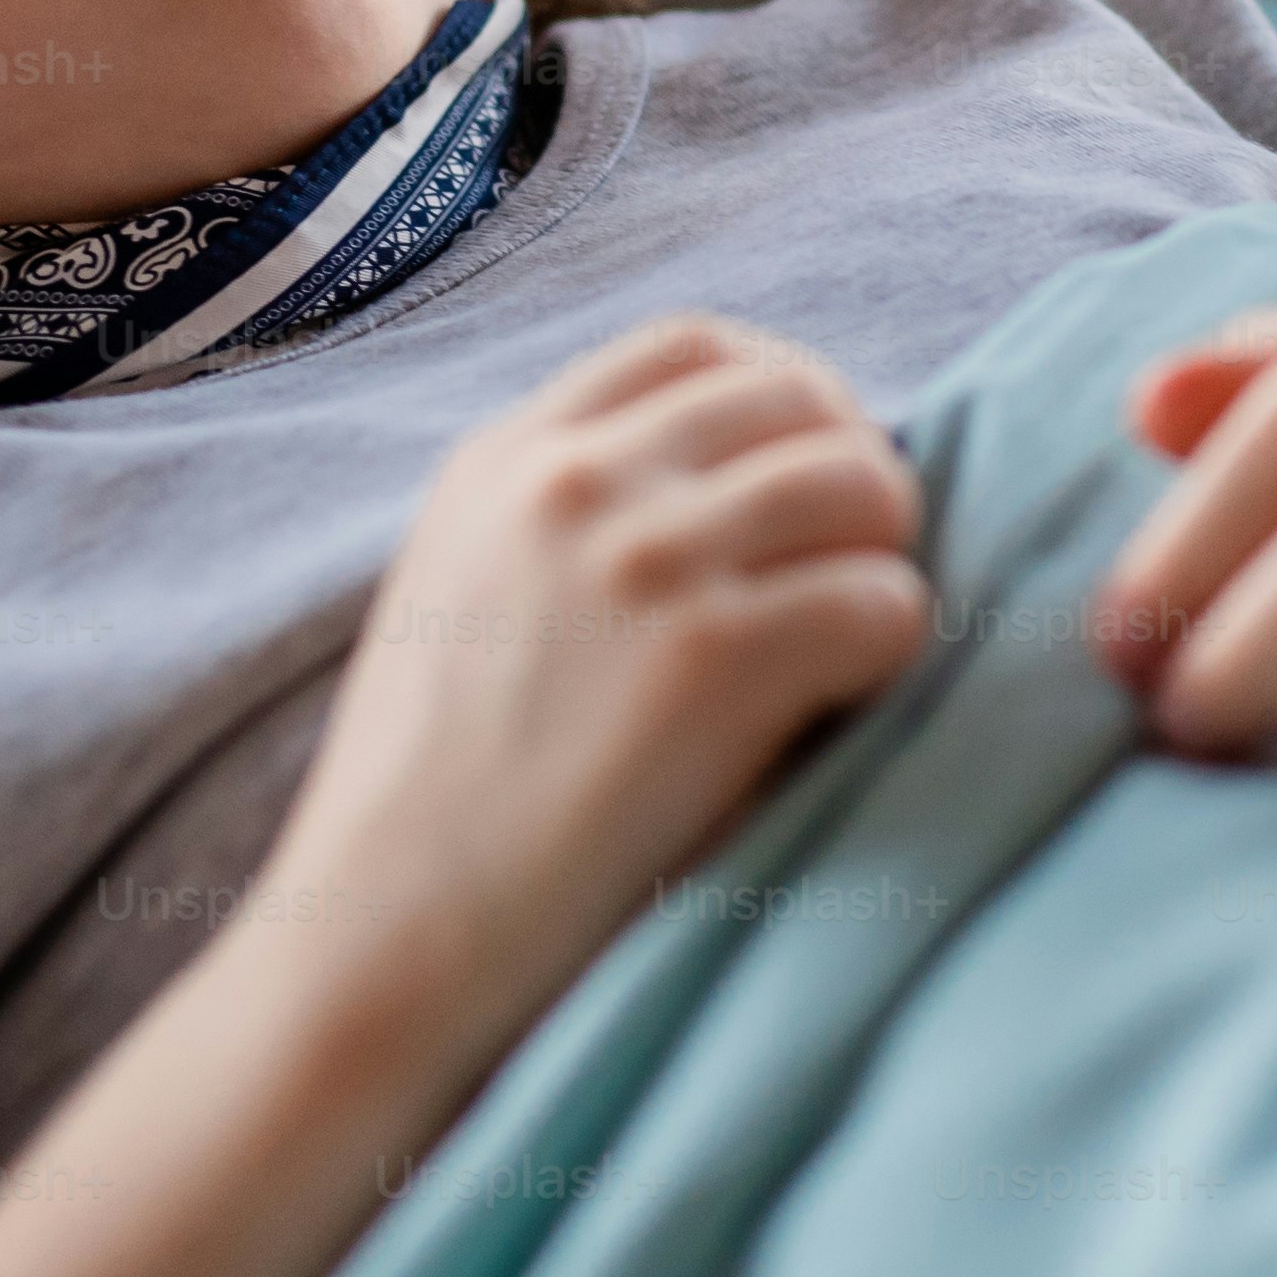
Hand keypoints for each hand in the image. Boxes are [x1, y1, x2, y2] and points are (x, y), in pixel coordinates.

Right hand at [254, 315, 931, 1067]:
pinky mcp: (714, 659)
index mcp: (507, 457)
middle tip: (862, 560)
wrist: (385, 932)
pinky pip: (882, 604)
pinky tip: (849, 701)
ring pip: (861, 487)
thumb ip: (566, 516)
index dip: (786, 393)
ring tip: (857, 637)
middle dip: (854, 471)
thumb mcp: (462, 589)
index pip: (694, 344)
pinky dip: (892, 650)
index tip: (810, 462)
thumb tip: (741, 487)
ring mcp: (646, 561)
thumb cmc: (431, 797)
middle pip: (798, 400)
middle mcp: (576, 481)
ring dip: (884, 559)